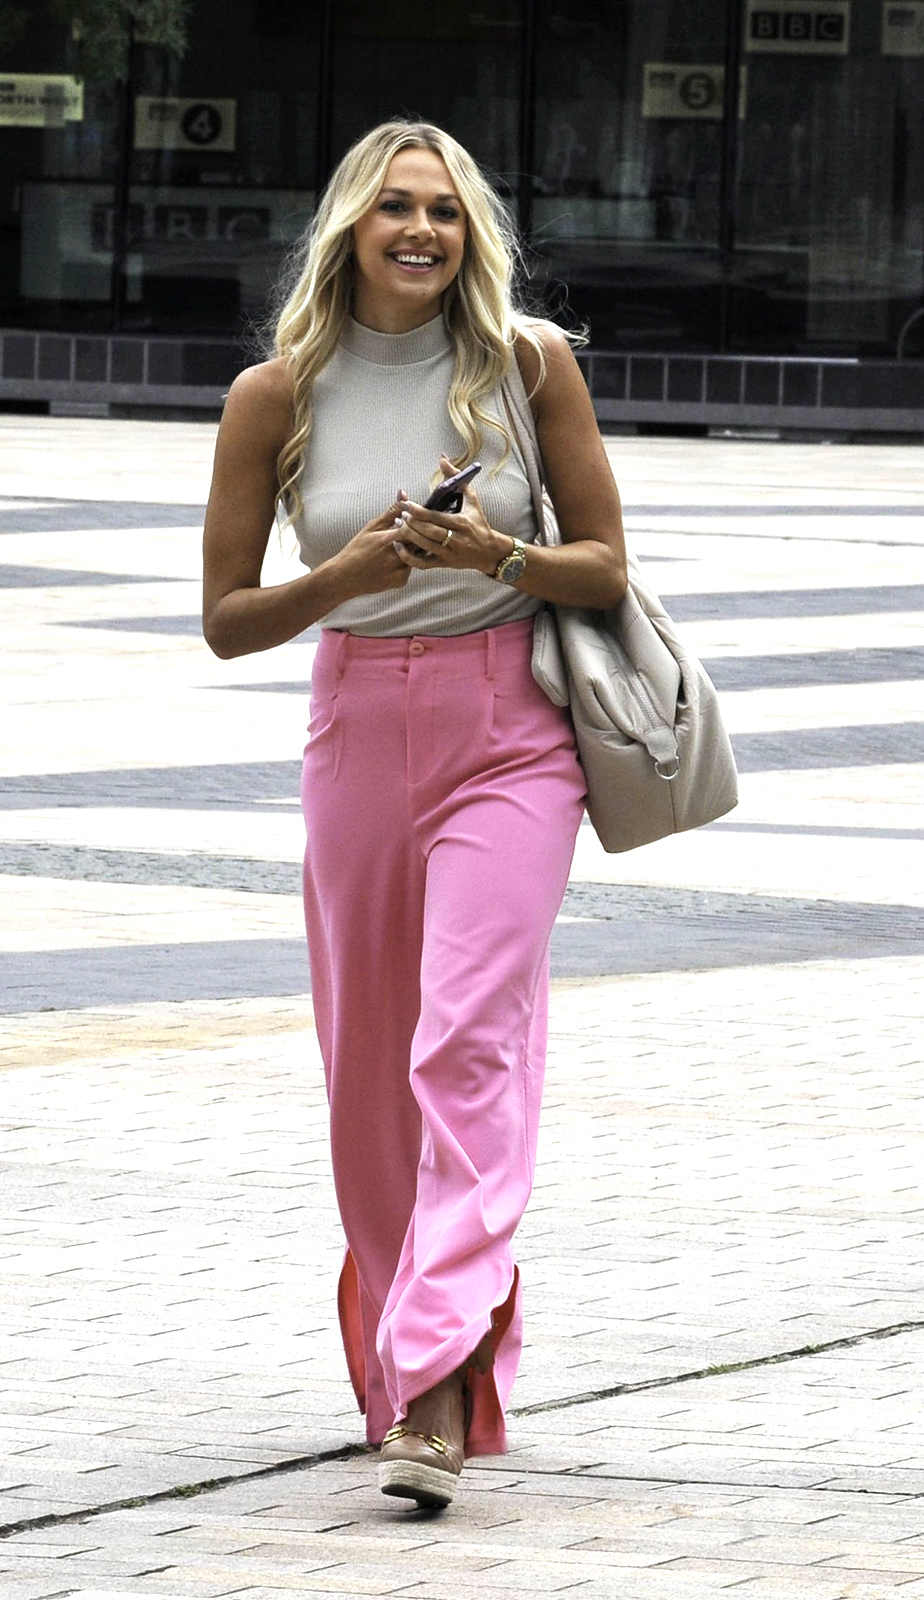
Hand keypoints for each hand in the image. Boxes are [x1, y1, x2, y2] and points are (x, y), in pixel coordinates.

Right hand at [332, 500, 413, 596]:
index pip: (415, 525)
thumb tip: (404, 493)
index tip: (411, 519)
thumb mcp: (372, 527)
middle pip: (420, 541)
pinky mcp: (401, 581)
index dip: (416, 521)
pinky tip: (393, 561)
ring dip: (414, 548)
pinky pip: (411, 568)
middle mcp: (397, 556)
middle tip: (410, 532)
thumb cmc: (356, 549)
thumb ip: (391, 511)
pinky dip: (406, 563)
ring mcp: (400, 571)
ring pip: (417, 555)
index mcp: (390, 539)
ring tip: (399, 546)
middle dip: (418, 534)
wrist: (345, 577)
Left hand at [394, 456, 509, 575]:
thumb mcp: (472, 499)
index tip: (406, 504)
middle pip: (428, 532)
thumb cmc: (479, 522)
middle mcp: (455, 540)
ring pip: (424, 546)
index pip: (436, 517)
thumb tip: (442, 459)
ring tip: (397, 525)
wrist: (489, 551)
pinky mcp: (444, 564)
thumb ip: (456, 478)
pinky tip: (399, 546)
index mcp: (462, 523)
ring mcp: (449, 554)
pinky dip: (409, 557)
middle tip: (400, 515)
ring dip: (408, 536)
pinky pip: (423, 563)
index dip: (419, 511)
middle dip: (411, 523)